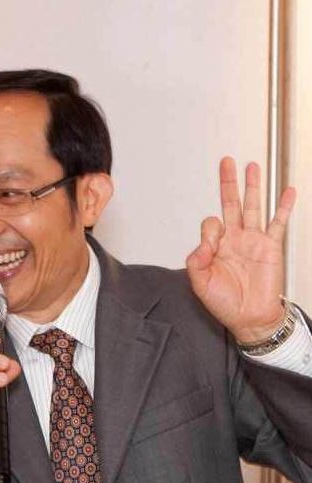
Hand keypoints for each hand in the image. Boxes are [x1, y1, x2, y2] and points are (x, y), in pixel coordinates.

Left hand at [186, 156, 295, 342]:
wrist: (251, 319)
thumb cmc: (226, 304)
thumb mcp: (200, 284)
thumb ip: (196, 261)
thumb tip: (204, 242)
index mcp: (216, 247)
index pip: (211, 223)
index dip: (210, 230)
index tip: (213, 247)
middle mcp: (235, 240)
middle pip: (230, 204)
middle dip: (228, 183)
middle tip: (226, 163)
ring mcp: (254, 241)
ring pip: (253, 207)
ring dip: (252, 187)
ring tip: (251, 167)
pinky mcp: (271, 246)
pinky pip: (278, 222)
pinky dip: (283, 207)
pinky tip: (286, 192)